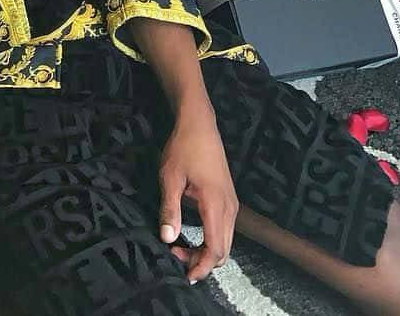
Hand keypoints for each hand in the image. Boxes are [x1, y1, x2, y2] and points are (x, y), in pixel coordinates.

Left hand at [158, 101, 237, 283]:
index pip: (216, 249)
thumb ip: (170, 209)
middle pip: (224, 251)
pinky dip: (212, 240)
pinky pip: (225, 229)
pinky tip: (193, 235)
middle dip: (202, 261)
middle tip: (176, 258)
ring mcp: (232, 203)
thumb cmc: (183, 148)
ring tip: (181, 248)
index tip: (185, 275)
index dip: (202, 267)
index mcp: (215, 205)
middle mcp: (229, 208)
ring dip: (206, 251)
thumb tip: (167, 238)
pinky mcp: (229, 199)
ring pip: (226, 241)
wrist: (200, 124)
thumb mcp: (170, 177)